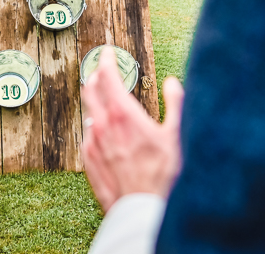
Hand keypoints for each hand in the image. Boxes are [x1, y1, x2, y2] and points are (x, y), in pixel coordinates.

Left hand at [81, 47, 183, 212]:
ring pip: (88, 111)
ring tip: (106, 98)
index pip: (107, 76)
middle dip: (96, 76)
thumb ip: (175, 103)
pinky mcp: (89, 160)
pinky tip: (105, 129)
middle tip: (104, 71)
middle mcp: (103, 125)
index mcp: (123, 114)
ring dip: (95, 100)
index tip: (107, 52)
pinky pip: (88, 135)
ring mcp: (93, 143)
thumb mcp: (176, 135)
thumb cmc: (164, 176)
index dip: (106, 60)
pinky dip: (95, 125)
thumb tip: (173, 82)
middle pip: (90, 90)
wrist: (144, 211)